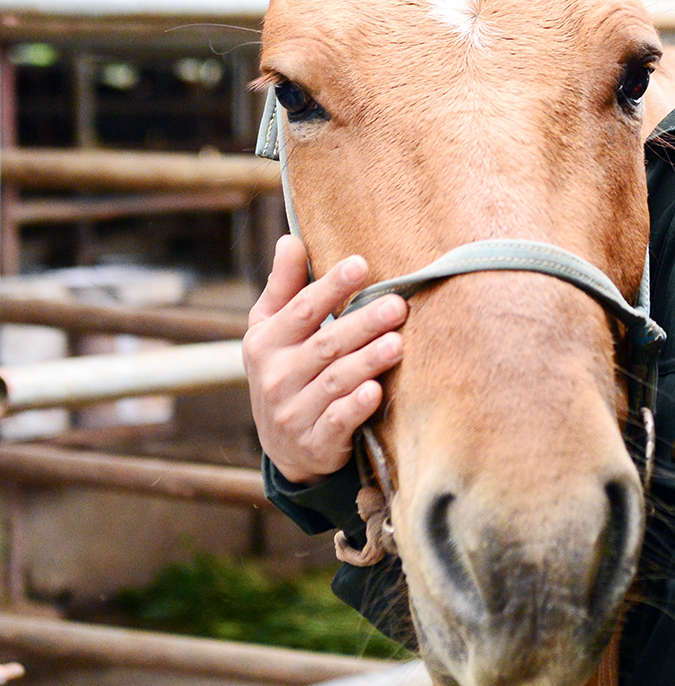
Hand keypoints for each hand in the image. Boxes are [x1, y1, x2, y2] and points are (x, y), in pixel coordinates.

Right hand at [244, 235, 406, 483]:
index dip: (330, 287)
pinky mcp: (315, 442)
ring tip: (397, 343)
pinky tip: (376, 391)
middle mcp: (275, 377)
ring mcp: (293, 412)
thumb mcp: (272, 331)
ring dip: (366, 362)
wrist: (285, 445)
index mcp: (265, 343)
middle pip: (324, 345)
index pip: (301, 310)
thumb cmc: (286, 370)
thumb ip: (284, 288)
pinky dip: (355, 407)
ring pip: (334, 382)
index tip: (361, 264)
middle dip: (361, 324)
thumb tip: (291, 239)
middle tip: (397, 304)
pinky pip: (337, 421)